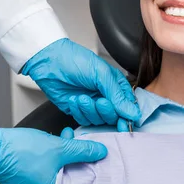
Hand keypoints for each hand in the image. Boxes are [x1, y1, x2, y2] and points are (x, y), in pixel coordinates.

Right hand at [0, 121, 106, 183]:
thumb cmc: (20, 152)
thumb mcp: (59, 148)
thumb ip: (82, 151)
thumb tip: (100, 151)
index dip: (93, 173)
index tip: (101, 161)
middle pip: (72, 179)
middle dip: (81, 160)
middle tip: (88, 146)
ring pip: (60, 170)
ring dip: (68, 154)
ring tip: (70, 137)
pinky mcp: (29, 176)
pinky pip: (49, 167)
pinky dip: (56, 155)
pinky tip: (59, 140)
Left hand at [22, 38, 140, 130]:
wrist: (50, 62)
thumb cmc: (75, 60)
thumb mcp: (101, 74)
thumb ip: (117, 95)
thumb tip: (133, 113)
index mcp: (115, 84)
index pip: (128, 105)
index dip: (126, 115)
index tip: (123, 122)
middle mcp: (105, 95)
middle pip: (114, 116)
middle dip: (106, 111)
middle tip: (99, 102)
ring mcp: (92, 104)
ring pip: (99, 120)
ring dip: (90, 110)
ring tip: (82, 97)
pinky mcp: (78, 110)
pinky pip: (84, 120)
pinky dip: (79, 112)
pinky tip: (74, 99)